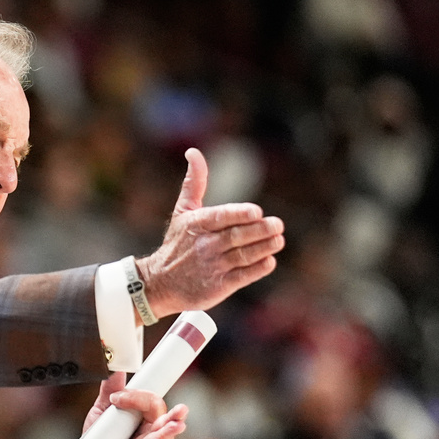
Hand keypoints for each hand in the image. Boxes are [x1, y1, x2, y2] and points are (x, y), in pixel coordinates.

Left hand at [77, 372, 187, 438]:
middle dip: (173, 416)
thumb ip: (110, 390)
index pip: (152, 403)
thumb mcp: (102, 411)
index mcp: (144, 419)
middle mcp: (148, 434)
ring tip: (177, 425)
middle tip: (182, 409)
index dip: (140, 397)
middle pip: (162, 420)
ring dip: (168, 432)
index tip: (118, 397)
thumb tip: (114, 366)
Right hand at [136, 148, 284, 319]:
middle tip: (277, 225)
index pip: (221, 217)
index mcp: (197, 225)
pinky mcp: (218, 286)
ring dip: (264, 248)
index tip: (257, 212)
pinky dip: (258, 269)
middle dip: (260, 231)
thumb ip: (194, 183)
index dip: (240, 215)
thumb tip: (194, 152)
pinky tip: (269, 261)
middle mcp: (204, 246)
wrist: (160, 283)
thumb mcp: (182, 212)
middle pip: (237, 237)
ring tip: (278, 240)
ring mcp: (212, 267)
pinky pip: (242, 277)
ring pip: (243, 256)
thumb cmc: (176, 244)